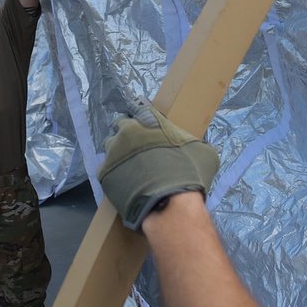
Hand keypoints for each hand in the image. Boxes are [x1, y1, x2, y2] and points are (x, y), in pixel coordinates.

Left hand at [97, 96, 218, 231]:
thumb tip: (190, 147)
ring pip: (109, 145)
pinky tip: (124, 182)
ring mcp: (113, 150)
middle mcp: (128, 129)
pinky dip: (114, 173)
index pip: (139, 105)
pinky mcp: (104, 171)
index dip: (140, 111)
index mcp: (150, 119)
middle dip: (126, 131)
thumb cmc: (189, 173)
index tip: (140, 118)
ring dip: (117, 151)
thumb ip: (189, 142)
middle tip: (135, 144)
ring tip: (128, 164)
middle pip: (120, 123)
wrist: (169, 202)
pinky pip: (106, 168)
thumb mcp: (202, 152)